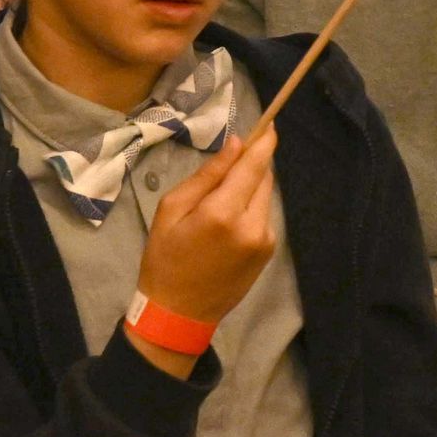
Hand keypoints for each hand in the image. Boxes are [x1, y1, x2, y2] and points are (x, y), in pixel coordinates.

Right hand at [131, 128, 279, 371]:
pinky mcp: (268, 252)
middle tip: (226, 166)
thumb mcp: (171, 210)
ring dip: (248, 189)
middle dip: (251, 165)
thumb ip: (207, 176)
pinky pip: (263, 216)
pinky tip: (225, 225)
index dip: (265, 141)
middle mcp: (253, 225)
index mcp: (224, 213)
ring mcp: (265, 240)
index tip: (270, 122)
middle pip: (263, 178)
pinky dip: (250, 209)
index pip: (255, 165)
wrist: (179, 314)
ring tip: (217, 203)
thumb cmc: (165, 259)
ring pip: (264, 197)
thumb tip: (236, 144)